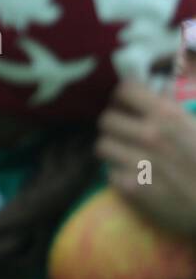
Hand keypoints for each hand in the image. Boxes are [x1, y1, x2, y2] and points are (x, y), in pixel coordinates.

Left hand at [97, 80, 195, 235]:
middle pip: (107, 119)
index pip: (124, 91)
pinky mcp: (131, 188)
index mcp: (168, 115)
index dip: (124, 98)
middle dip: (117, 125)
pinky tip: (135, 178)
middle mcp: (149, 135)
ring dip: (114, 149)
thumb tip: (157, 89)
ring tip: (128, 155)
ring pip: (103, 145)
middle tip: (127, 133)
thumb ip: (174, 108)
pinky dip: (120, 175)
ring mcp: (138, 162)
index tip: (128, 105)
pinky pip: (110, 173)